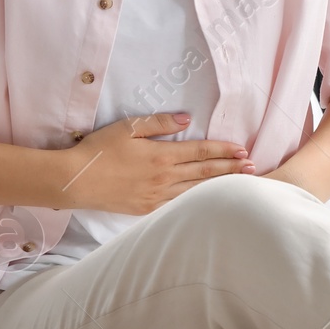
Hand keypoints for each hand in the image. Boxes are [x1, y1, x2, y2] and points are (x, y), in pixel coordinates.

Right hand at [60, 112, 254, 214]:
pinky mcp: (148, 209)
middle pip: (205, 173)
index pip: (201, 152)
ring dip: (220, 186)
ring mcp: (157, 197)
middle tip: (253, 167)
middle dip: (231, 169)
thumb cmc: (99, 150)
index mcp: (161, 156)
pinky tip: (209, 200)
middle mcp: (164, 178)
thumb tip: (187, 118)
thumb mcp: (127, 127)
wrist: (76, 181)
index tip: (242, 149)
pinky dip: (198, 201)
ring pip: (197, 191)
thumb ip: (159, 123)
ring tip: (240, 183)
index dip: (224, 150)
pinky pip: (180, 204)